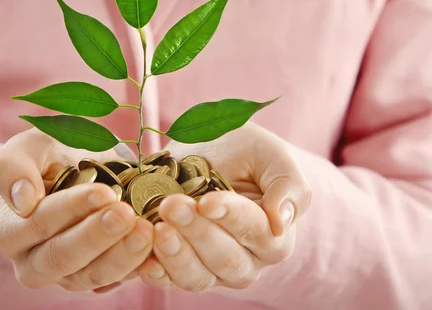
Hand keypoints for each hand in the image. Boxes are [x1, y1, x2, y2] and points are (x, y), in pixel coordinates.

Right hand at [0, 129, 152, 290]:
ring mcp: (65, 276)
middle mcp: (32, 263)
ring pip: (92, 275)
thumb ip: (12, 167)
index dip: (71, 209)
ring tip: (147, 230)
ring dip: (122, 255)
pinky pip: (117, 280)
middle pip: (63, 257)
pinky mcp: (96, 280)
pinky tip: (157, 250)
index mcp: (8, 231)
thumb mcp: (27, 148)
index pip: (38, 223)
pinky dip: (138, 267)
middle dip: (98, 236)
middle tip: (126, 214)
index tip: (104, 192)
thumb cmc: (46, 158)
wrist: (72, 174)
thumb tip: (23, 200)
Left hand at [138, 123, 311, 290]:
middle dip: (196, 232)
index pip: (255, 232)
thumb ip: (287, 185)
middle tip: (172, 206)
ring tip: (158, 229)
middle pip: (224, 259)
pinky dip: (156, 273)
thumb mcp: (269, 155)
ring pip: (197, 277)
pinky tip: (144, 259)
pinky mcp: (178, 269)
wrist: (206, 152)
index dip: (230, 218)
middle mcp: (246, 260)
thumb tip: (281, 221)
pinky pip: (168, 280)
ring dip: (175, 255)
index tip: (207, 201)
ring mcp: (211, 269)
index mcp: (273, 234)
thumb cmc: (243, 151)